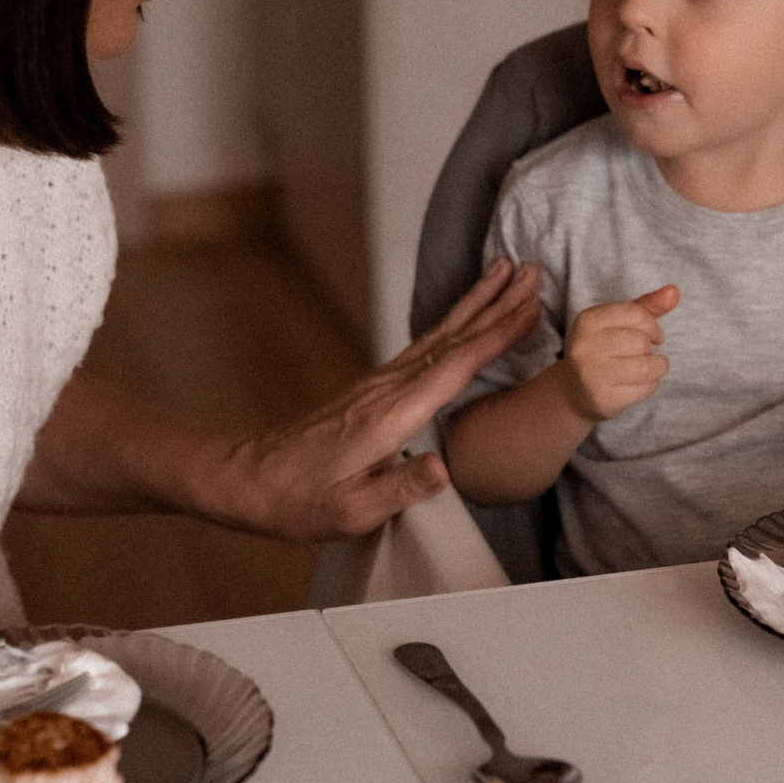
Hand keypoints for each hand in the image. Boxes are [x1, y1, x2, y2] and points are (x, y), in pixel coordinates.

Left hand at [200, 258, 542, 540]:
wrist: (252, 479)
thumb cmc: (300, 500)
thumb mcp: (351, 510)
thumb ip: (400, 489)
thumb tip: (444, 468)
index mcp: (392, 415)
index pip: (456, 366)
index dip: (497, 335)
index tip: (530, 306)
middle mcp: (388, 389)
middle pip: (452, 337)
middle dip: (495, 303)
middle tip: (532, 272)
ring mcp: (379, 385)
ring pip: (439, 335)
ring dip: (476, 305)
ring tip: (506, 275)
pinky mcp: (373, 389)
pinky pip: (425, 347)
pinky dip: (452, 326)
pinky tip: (462, 322)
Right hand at [550, 284, 678, 423]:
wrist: (576, 391)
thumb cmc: (604, 350)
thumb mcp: (619, 323)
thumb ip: (647, 306)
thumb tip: (674, 291)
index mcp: (587, 320)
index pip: (634, 314)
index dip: (652, 325)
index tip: (654, 335)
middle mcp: (584, 346)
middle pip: (640, 342)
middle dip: (650, 349)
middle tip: (642, 355)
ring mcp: (591, 374)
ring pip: (646, 367)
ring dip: (657, 368)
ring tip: (649, 369)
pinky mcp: (602, 398)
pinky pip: (643, 389)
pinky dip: (650, 386)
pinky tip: (640, 384)